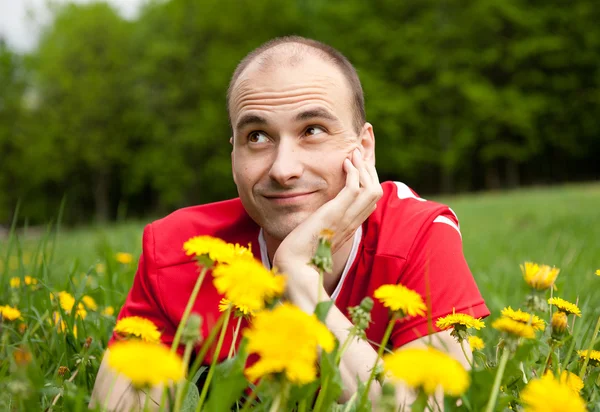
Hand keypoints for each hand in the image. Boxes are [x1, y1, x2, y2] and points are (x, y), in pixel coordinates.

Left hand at [273, 148, 382, 273]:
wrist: (294, 266)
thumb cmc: (300, 253)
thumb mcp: (317, 235)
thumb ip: (323, 224)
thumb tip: (318, 217)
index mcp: (350, 227)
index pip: (370, 201)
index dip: (369, 181)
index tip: (359, 166)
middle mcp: (353, 223)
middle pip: (376, 192)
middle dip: (370, 170)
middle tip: (360, 153)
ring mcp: (346, 219)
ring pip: (371, 188)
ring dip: (364, 167)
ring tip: (354, 153)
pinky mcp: (335, 214)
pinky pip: (354, 189)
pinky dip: (354, 172)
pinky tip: (345, 162)